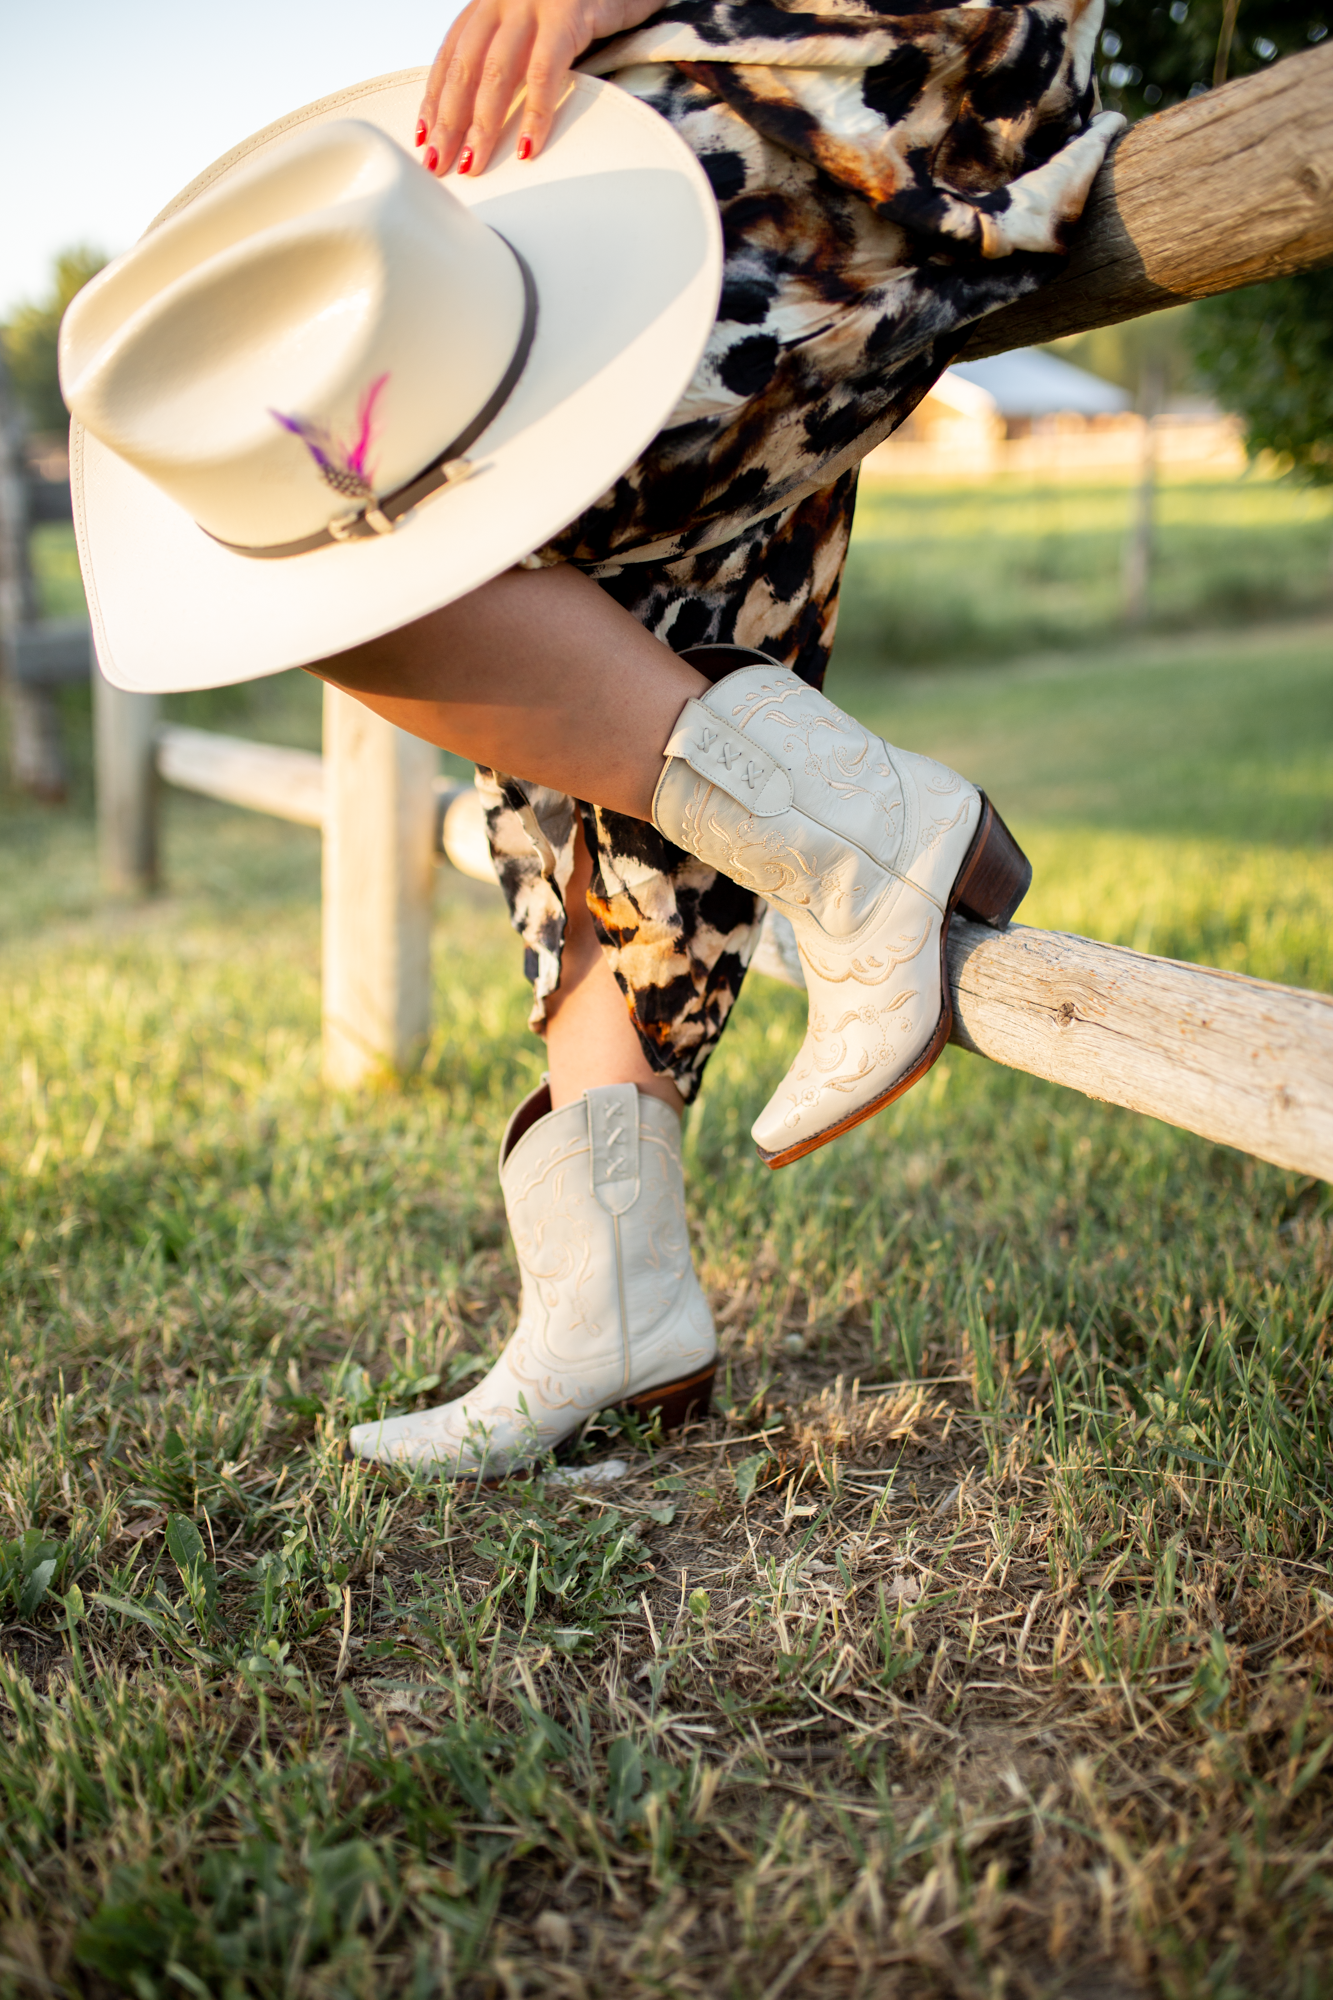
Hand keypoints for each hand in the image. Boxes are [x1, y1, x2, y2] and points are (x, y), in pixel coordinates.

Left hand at [416, 0, 660, 178]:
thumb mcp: (536, 19)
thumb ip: (511, 48)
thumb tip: (491, 106)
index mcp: (489, 1)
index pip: (450, 54)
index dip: (434, 97)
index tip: (424, 138)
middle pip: (464, 67)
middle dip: (448, 120)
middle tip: (439, 163)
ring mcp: (533, 4)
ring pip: (495, 72)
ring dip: (482, 124)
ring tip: (473, 163)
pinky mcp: (567, 14)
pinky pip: (544, 73)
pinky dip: (535, 114)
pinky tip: (529, 147)